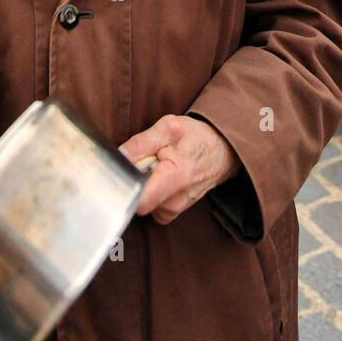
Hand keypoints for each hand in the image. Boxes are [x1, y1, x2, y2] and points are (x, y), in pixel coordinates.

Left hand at [119, 115, 239, 224]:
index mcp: (176, 176)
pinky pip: (150, 205)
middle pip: (136, 198)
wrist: (223, 152)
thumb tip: (118, 156)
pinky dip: (150, 191)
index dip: (125, 186)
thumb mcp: (168, 127)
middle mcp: (175, 200)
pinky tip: (159, 177)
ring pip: (142, 201)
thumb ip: (140, 143)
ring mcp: (174, 210)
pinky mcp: (171, 213)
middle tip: (145, 160)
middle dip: (134, 178)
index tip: (123, 172)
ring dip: (143, 184)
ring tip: (156, 166)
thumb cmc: (198, 137)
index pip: (140, 200)